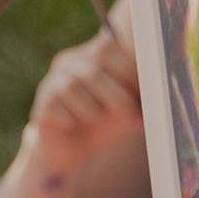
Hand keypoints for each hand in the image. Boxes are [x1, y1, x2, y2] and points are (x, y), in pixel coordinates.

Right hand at [24, 23, 144, 166]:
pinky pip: (54, 106)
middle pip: (94, 65)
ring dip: (92, 109)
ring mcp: (51, 82)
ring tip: (96, 120)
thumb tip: (157, 91)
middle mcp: (69, 63)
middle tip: (130, 114)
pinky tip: (72, 125)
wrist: (72, 151)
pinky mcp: (40, 104)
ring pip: (73, 86)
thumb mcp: (127, 110)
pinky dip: (70, 119)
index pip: (107, 46)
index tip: (140, 92)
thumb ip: (140, 97)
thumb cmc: (103, 125)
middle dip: (117, 92)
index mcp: (91, 56)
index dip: (126, 67)